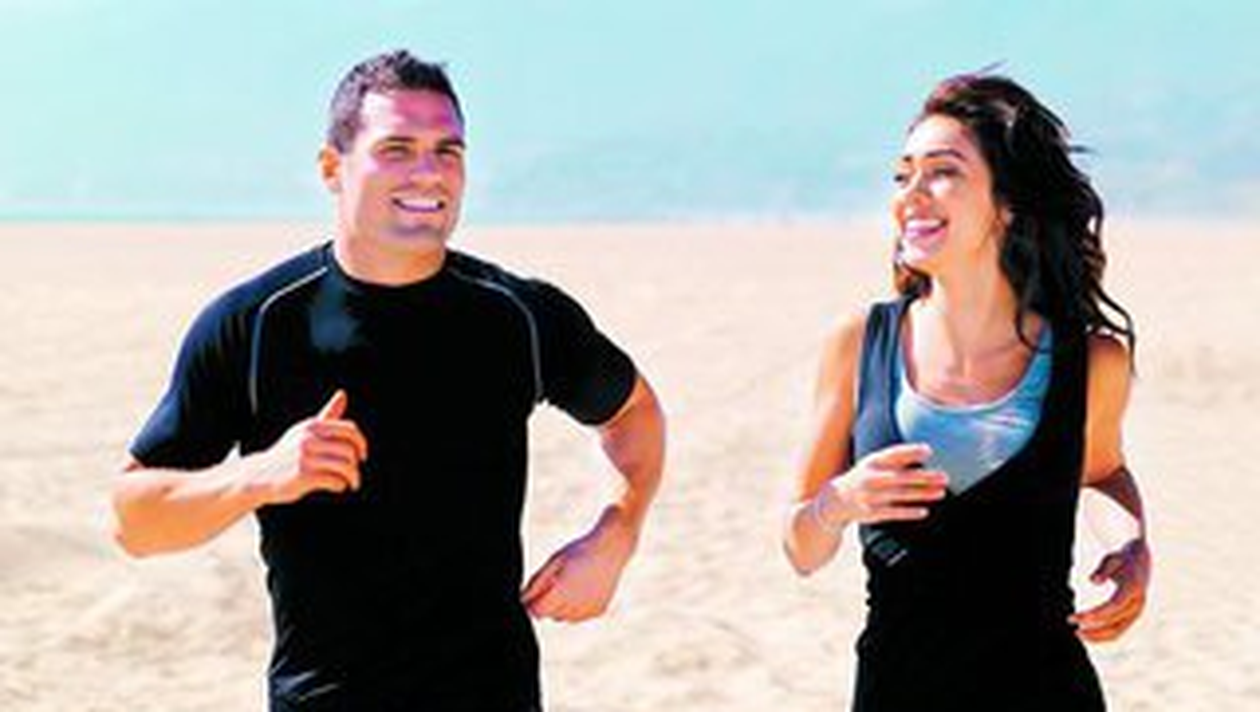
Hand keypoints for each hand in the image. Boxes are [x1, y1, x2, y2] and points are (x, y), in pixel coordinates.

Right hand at [248, 389, 368, 504]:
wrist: (259, 475)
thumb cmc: (287, 453)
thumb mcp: (305, 430)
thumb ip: (327, 414)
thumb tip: (343, 394)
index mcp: (313, 426)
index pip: (349, 430)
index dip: (361, 443)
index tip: (362, 455)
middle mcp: (309, 439)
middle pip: (349, 449)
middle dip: (356, 463)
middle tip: (354, 473)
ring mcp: (305, 457)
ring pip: (345, 466)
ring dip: (353, 477)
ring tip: (351, 483)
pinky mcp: (303, 476)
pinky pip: (335, 480)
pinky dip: (340, 485)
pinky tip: (337, 487)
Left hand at [521, 510, 636, 621]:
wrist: (611, 548)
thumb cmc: (579, 551)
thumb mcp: (554, 561)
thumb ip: (536, 583)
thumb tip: (523, 600)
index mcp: (562, 590)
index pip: (537, 611)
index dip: (533, 603)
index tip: (535, 592)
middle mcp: (576, 604)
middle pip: (550, 615)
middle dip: (549, 602)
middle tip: (558, 580)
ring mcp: (589, 609)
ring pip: (564, 618)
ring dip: (563, 606)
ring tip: (572, 582)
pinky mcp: (598, 611)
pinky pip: (579, 616)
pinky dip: (577, 607)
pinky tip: (584, 588)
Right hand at [815, 442, 947, 528]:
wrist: (835, 501)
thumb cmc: (862, 478)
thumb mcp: (872, 463)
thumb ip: (896, 458)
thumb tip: (927, 450)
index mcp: (872, 462)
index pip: (893, 454)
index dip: (910, 451)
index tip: (929, 451)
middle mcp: (871, 478)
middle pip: (902, 476)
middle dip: (925, 477)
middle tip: (945, 477)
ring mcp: (871, 496)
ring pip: (901, 495)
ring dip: (923, 494)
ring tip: (941, 492)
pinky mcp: (871, 513)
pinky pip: (894, 513)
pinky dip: (909, 512)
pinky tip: (924, 511)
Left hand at [1071, 538, 1149, 641]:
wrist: (1142, 560)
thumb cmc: (1122, 558)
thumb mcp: (1112, 558)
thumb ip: (1103, 569)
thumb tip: (1093, 581)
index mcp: (1133, 587)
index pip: (1114, 605)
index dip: (1096, 613)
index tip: (1077, 617)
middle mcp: (1137, 603)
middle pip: (1115, 621)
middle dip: (1093, 625)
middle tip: (1070, 620)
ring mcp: (1137, 611)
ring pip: (1118, 630)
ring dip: (1098, 636)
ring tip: (1078, 633)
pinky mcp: (1133, 616)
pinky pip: (1119, 630)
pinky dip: (1104, 635)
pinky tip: (1088, 635)